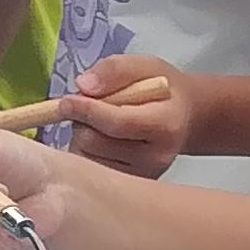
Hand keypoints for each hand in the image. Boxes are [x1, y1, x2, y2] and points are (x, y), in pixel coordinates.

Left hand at [58, 57, 191, 178]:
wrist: (183, 117)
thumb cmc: (160, 89)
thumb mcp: (144, 66)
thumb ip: (115, 70)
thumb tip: (83, 86)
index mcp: (166, 124)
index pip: (119, 122)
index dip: (87, 111)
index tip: (66, 101)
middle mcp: (157, 156)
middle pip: (96, 142)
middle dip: (82, 121)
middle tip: (87, 108)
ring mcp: (143, 174)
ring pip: (88, 158)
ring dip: (81, 136)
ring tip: (97, 123)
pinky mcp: (129, 183)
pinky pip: (89, 169)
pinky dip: (85, 152)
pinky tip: (98, 139)